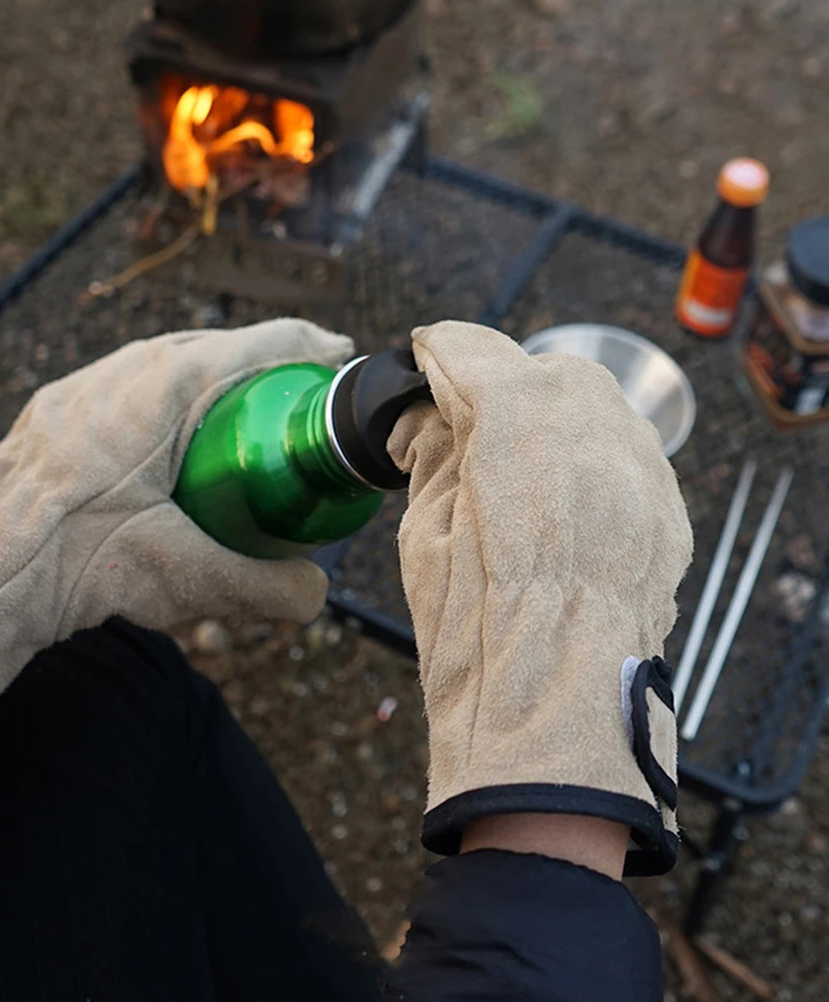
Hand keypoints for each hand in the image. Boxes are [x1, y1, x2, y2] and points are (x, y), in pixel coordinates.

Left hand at [0, 319, 352, 702]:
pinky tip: (170, 444)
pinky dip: (168, 402)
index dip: (314, 348)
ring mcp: (93, 379)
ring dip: (213, 382)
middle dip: (265, 368)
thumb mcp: (189, 576)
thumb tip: (314, 596)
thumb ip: (267, 588)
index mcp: (175, 381)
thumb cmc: (84, 556)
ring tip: (236, 420)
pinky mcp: (64, 405)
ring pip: (171, 363)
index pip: (267, 344)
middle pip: (221, 349)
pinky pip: (134, 385)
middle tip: (295, 401)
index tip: (339, 362)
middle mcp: (133, 364)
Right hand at [388, 321, 692, 874]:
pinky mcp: (667, 510)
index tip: (426, 362)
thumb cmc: (480, 638)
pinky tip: (558, 500)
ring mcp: (641, 470)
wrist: (555, 718)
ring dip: (549, 417)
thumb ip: (432, 454)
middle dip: (500, 385)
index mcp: (521, 426)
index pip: (474, 351)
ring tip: (514, 467)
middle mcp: (595, 431)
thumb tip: (429, 418)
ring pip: (595, 405)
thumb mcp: (425, 534)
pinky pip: (624, 451)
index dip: (440, 355)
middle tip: (464, 425)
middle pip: (542, 371)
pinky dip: (587, 456)